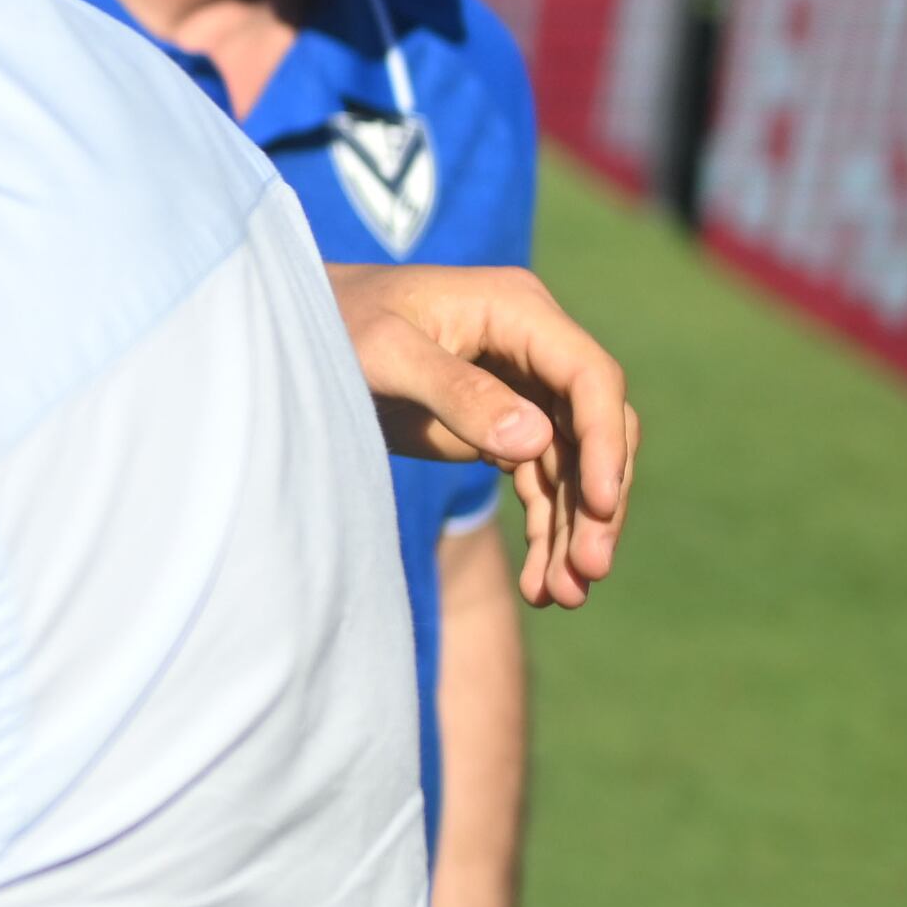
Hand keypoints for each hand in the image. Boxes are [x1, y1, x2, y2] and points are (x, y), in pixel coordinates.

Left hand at [329, 262, 636, 605]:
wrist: (303, 334)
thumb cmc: (337, 325)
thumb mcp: (383, 353)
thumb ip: (454, 390)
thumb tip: (534, 441)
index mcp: (517, 310)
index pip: (588, 377)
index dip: (603, 442)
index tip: (604, 506)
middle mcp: (533, 347)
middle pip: (592, 428)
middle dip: (595, 503)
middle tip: (588, 572)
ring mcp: (523, 389)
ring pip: (572, 466)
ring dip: (572, 530)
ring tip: (563, 596)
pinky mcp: (503, 427)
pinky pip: (540, 482)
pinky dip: (545, 531)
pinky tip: (541, 584)